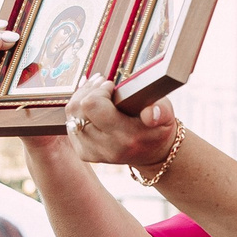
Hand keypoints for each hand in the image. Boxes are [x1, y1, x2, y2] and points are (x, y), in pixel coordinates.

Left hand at [63, 79, 179, 168]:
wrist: (152, 152)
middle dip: (89, 90)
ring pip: (71, 115)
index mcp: (127, 138)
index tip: (112, 86)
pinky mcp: (84, 153)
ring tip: (96, 89)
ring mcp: (93, 152)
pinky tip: (90, 102)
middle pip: (78, 109)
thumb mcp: (166, 115)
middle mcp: (107, 148)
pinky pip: (70, 124)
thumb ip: (161, 111)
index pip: (93, 106)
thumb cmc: (157, 127)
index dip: (100, 90)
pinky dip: (78, 110)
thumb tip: (151, 114)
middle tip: (102, 83)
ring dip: (81, 97)